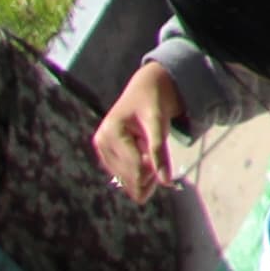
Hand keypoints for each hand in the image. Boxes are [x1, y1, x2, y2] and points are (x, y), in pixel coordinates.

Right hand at [93, 63, 188, 198]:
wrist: (146, 88)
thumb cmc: (154, 102)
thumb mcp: (159, 123)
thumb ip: (160, 152)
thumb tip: (166, 182)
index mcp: (112, 132)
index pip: (133, 166)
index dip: (152, 173)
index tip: (167, 175)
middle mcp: (101, 141)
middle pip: (127, 174)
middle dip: (147, 177)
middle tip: (162, 168)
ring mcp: (101, 148)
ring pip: (123, 177)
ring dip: (142, 176)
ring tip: (154, 159)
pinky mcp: (105, 152)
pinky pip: (121, 172)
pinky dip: (136, 173)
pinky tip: (146, 163)